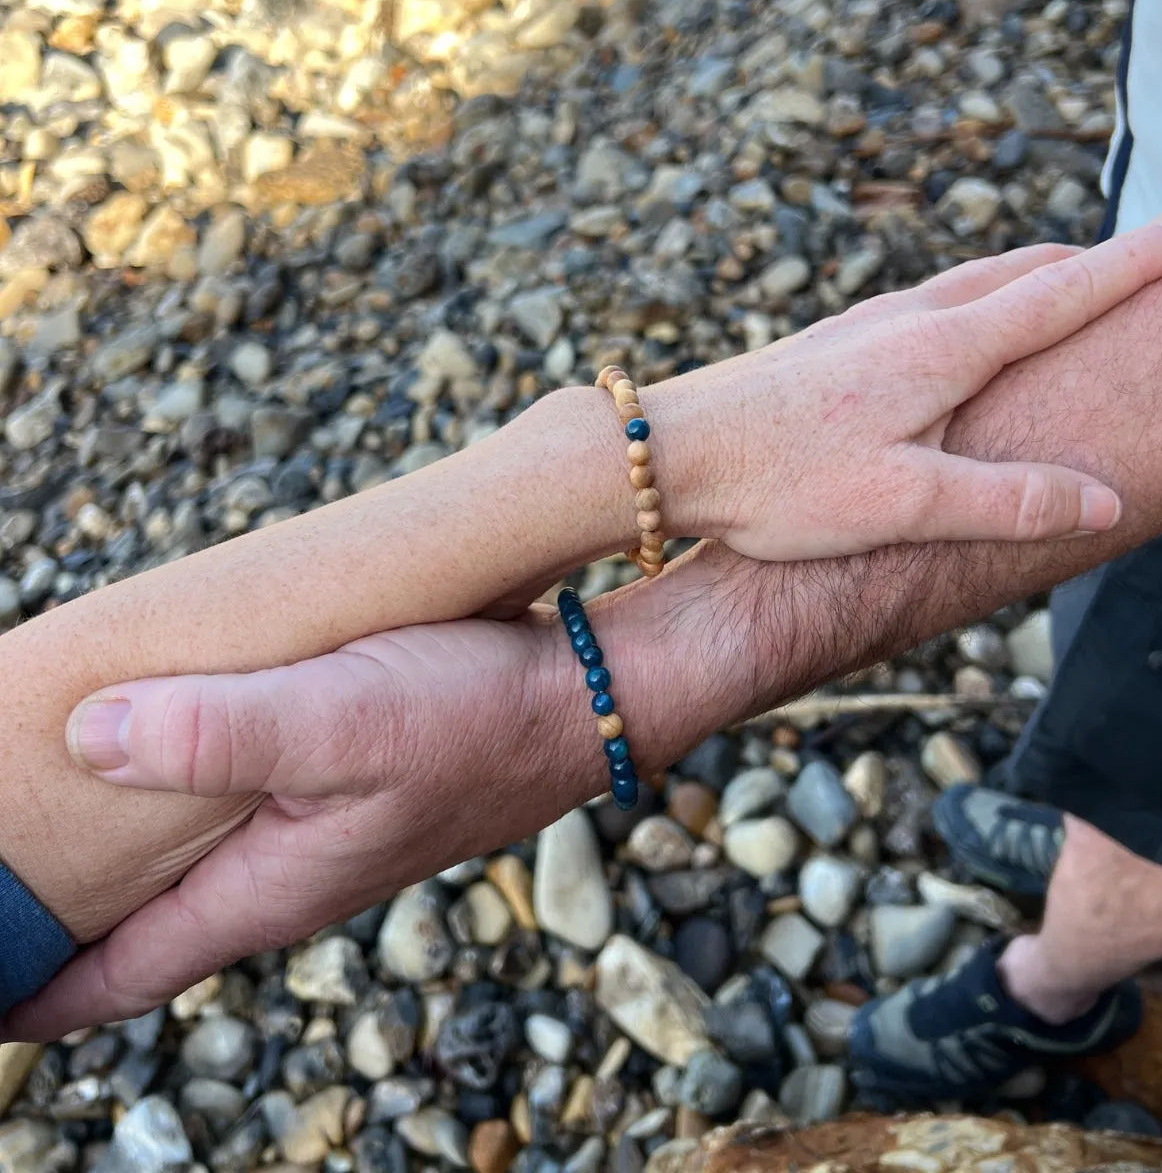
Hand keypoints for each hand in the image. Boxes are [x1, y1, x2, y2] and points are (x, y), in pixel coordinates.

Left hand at [0, 610, 586, 1037]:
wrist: (586, 697)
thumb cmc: (477, 714)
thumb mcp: (344, 721)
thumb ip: (219, 736)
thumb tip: (86, 737)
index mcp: (268, 888)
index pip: (115, 975)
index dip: (28, 984)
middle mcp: (287, 877)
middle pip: (144, 926)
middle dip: (59, 919)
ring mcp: (321, 835)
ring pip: (191, 867)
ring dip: (120, 853)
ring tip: (49, 818)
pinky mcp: (348, 788)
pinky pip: (238, 810)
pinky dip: (183, 799)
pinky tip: (165, 749)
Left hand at [660, 218, 1161, 558]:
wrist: (670, 453)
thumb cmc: (778, 481)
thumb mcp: (902, 503)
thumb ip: (1006, 501)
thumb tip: (1100, 501)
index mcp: (942, 349)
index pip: (1068, 290)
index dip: (1146, 259)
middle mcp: (905, 320)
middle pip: (1021, 273)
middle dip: (1093, 263)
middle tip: (1146, 260)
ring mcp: (861, 328)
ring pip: (967, 286)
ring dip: (1028, 279)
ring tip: (1064, 286)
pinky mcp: (828, 348)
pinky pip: (923, 308)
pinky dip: (971, 305)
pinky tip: (954, 334)